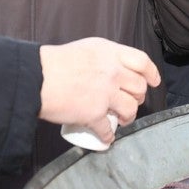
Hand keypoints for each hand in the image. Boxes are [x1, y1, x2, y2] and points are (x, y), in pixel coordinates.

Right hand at [38, 38, 160, 145]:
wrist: (34, 78)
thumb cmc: (52, 63)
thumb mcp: (84, 50)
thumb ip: (101, 59)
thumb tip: (111, 72)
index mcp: (110, 52)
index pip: (142, 61)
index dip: (151, 73)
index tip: (153, 82)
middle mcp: (112, 71)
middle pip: (139, 87)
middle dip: (138, 98)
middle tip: (131, 103)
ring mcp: (105, 93)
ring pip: (130, 108)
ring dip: (128, 117)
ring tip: (120, 120)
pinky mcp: (95, 113)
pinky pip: (108, 130)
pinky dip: (108, 137)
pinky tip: (106, 139)